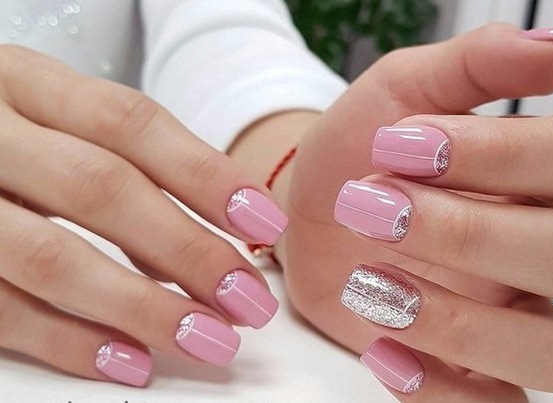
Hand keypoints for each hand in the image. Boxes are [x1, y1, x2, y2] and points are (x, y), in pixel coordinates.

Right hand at [0, 46, 287, 385]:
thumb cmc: (11, 140)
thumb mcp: (56, 126)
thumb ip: (124, 171)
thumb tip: (208, 246)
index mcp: (27, 84)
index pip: (131, 122)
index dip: (205, 175)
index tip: (266, 223)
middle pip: (102, 188)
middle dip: (188, 250)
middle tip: (249, 298)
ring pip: (54, 256)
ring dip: (143, 306)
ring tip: (209, 338)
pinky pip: (1, 309)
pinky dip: (71, 342)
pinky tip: (131, 361)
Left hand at [237, 24, 552, 401]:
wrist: (307, 210)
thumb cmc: (357, 150)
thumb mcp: (403, 88)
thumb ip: (480, 65)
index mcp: (535, 176)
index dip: (502, 153)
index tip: (400, 143)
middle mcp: (535, 249)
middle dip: (468, 233)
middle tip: (372, 206)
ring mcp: (505, 316)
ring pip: (551, 350)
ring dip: (459, 323)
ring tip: (370, 284)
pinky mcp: (462, 366)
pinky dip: (440, 390)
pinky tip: (379, 349)